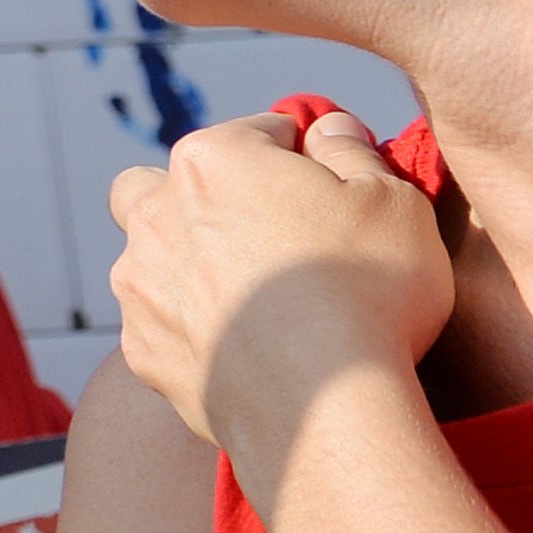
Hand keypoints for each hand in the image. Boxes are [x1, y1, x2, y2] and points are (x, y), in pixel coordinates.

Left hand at [111, 105, 452, 467]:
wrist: (325, 403)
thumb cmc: (367, 289)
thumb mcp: (392, 200)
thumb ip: (351, 152)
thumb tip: (327, 129)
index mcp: (211, 161)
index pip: (257, 134)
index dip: (299, 156)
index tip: (327, 187)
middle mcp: (155, 212)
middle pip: (165, 185)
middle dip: (203, 200)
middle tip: (264, 237)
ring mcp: (140, 283)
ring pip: (150, 257)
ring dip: (188, 268)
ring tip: (254, 302)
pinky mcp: (143, 349)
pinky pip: (160, 326)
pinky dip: (192, 332)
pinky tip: (242, 352)